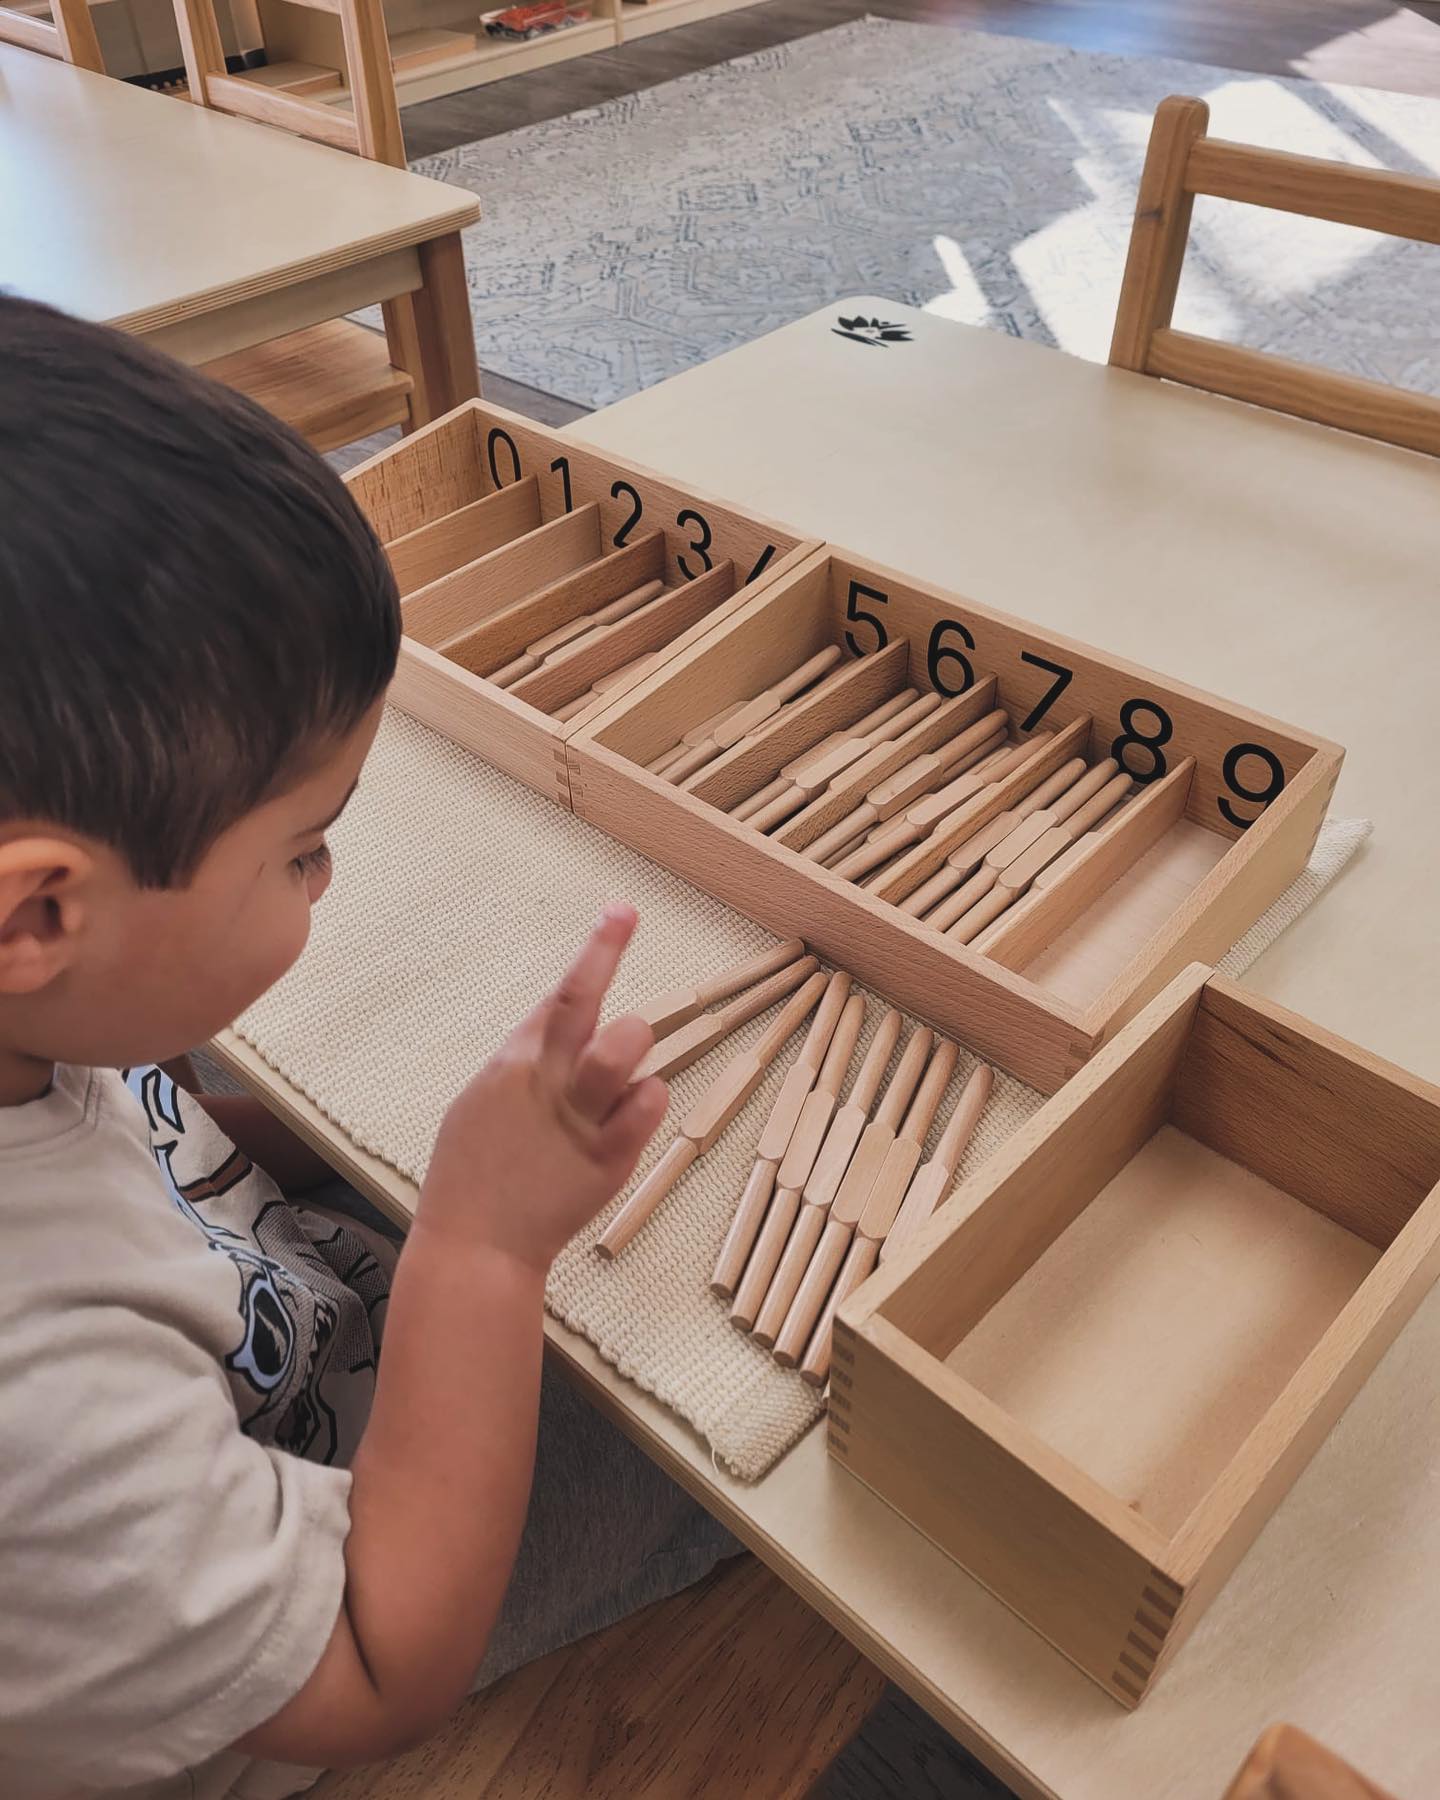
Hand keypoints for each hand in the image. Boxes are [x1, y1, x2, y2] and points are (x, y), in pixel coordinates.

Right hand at [416, 905, 666, 1272]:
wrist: (475, 1246)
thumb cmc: (471, 1174)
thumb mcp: (479, 1104)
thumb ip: (522, 1064)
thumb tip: (553, 1027)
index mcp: (512, 1065)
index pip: (559, 995)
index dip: (594, 952)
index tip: (618, 913)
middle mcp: (546, 1082)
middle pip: (583, 1003)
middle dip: (605, 952)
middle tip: (624, 917)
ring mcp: (578, 1119)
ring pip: (622, 1049)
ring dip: (632, 1041)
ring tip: (626, 1055)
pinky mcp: (607, 1159)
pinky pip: (648, 1105)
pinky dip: (650, 1096)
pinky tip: (637, 1103)